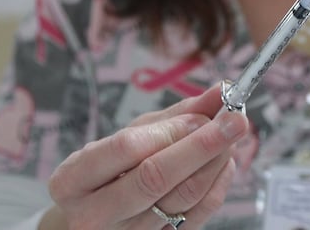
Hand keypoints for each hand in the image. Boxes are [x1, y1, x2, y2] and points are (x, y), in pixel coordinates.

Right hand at [43, 85, 248, 228]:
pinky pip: (196, 217)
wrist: (90, 219)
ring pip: (182, 199)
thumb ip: (172, 116)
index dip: (172, 130)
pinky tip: (224, 164)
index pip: (128, 149)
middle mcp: (94, 214)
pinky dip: (217, 186)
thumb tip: (218, 93)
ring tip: (229, 139)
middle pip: (157, 178)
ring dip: (214, 163)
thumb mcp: (126, 137)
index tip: (203, 115)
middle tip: (235, 122)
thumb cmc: (105, 174)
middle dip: (203, 145)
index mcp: (74, 179)